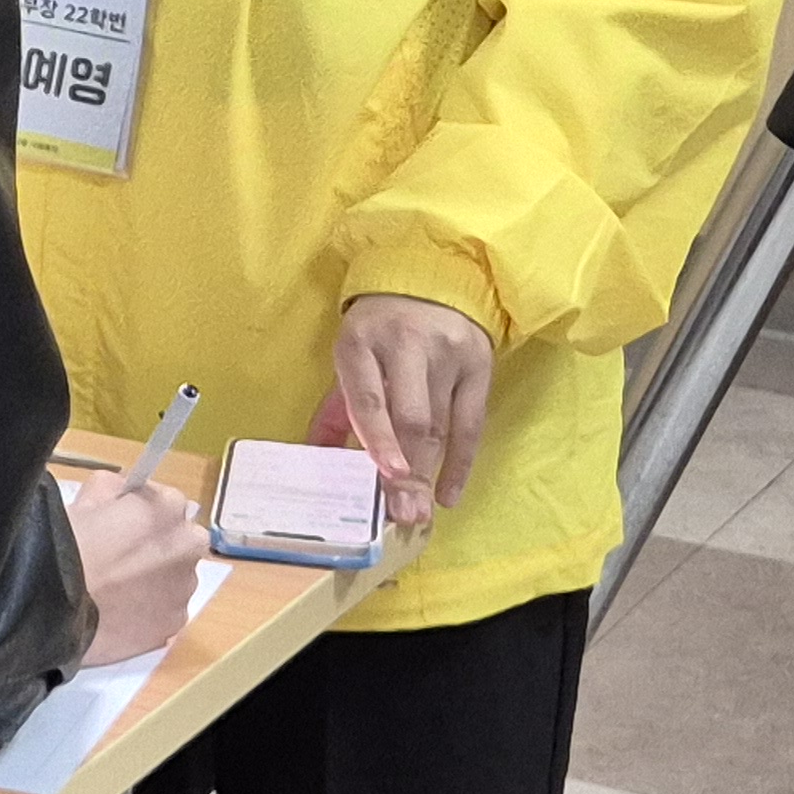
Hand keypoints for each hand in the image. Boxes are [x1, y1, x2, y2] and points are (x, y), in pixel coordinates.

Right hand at [66, 474, 209, 666]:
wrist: (55, 603)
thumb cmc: (66, 545)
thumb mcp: (83, 500)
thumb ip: (112, 489)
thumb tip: (121, 494)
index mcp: (167, 507)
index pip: (166, 500)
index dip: (140, 511)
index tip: (119, 522)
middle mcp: (187, 546)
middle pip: (180, 539)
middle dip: (159, 544)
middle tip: (121, 555)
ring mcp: (184, 588)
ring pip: (176, 577)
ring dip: (157, 578)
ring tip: (118, 589)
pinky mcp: (175, 622)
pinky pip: (167, 609)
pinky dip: (150, 609)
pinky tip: (121, 610)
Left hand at [310, 293, 493, 524]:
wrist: (429, 279)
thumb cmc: (379, 330)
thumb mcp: (351, 357)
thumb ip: (335, 410)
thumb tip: (314, 458)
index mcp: (360, 342)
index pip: (369, 398)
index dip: (378, 439)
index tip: (387, 476)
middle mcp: (406, 346)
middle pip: (411, 418)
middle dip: (409, 471)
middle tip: (405, 513)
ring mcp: (448, 355)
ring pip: (442, 425)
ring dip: (432, 473)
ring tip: (421, 512)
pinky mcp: (480, 364)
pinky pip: (472, 424)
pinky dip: (461, 463)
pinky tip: (448, 493)